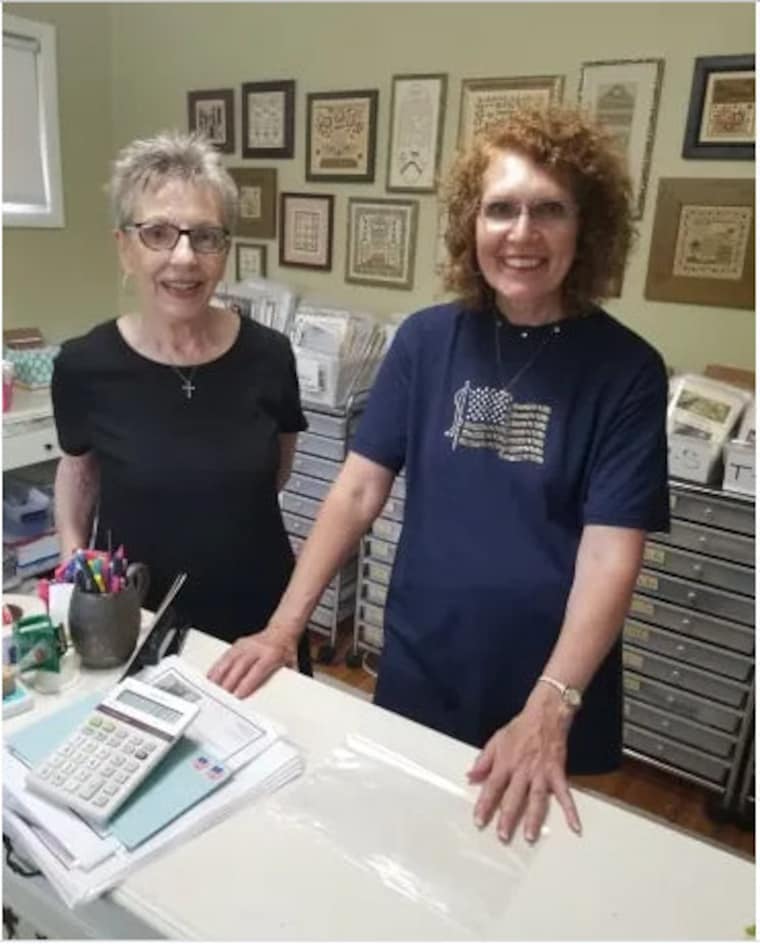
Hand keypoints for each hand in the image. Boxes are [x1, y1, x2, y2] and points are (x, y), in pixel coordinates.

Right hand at [206, 626, 297, 697]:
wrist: (282, 630)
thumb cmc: (285, 649)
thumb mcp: (291, 664)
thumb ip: (288, 680)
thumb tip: (286, 697)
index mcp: (271, 654)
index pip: (256, 671)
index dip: (246, 684)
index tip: (238, 695)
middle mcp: (257, 648)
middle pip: (239, 667)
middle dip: (229, 683)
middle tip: (221, 697)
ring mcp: (246, 644)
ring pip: (229, 661)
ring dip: (219, 675)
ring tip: (211, 688)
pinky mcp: (238, 643)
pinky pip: (225, 656)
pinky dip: (217, 667)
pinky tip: (211, 676)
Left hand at [467, 687, 580, 842]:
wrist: (545, 714)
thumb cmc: (519, 728)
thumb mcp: (496, 740)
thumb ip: (483, 760)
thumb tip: (469, 777)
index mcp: (505, 762)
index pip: (492, 786)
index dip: (484, 804)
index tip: (479, 821)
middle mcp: (522, 769)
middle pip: (513, 796)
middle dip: (507, 817)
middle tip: (502, 837)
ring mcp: (540, 772)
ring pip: (536, 798)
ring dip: (533, 818)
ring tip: (530, 837)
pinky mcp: (557, 771)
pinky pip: (564, 793)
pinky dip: (571, 810)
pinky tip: (575, 826)